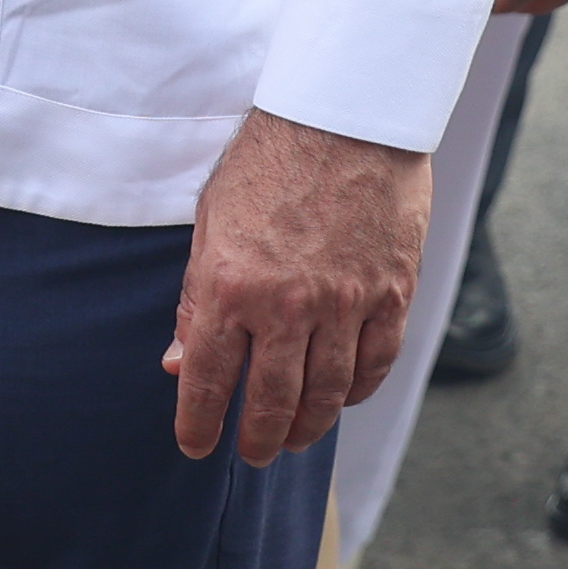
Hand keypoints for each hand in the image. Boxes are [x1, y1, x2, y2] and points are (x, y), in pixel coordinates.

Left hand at [168, 109, 429, 463]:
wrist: (342, 114)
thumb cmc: (267, 160)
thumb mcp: (211, 222)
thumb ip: (196, 297)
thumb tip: (178, 360)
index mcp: (229, 284)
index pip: (206, 378)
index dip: (197, 422)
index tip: (195, 446)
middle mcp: (285, 304)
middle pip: (270, 400)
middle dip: (257, 439)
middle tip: (253, 454)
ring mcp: (343, 303)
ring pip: (326, 393)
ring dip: (308, 426)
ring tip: (294, 439)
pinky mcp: (389, 293)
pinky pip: (375, 363)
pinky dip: (358, 391)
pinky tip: (343, 398)